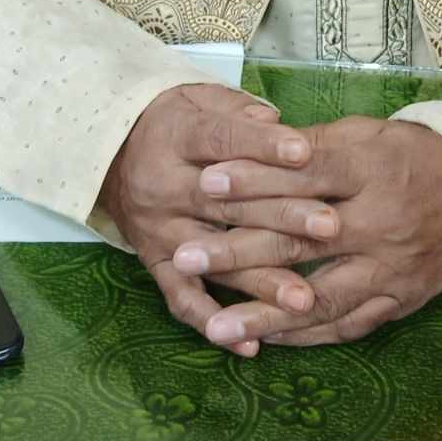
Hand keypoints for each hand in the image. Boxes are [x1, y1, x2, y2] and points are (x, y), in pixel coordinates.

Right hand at [99, 84, 341, 356]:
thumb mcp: (199, 97)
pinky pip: (182, 299)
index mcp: (178, 137)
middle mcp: (164, 186)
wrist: (111, 152)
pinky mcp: (153, 264)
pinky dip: (214, 322)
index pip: (224, 139)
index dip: (264, 146)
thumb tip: (275, 121)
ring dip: (260, 282)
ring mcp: (159, 230)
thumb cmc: (175, 123)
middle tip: (330, 227)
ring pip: (213, 258)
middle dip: (282, 216)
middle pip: (228, 203)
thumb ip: (238, 109)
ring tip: (304, 299)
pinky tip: (251, 343)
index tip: (306, 153)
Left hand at [175, 116, 441, 346]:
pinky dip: (304, 335)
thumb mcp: (371, 133)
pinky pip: (347, 326)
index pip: (303, 175)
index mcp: (372, 170)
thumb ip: (316, 147)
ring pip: (321, 297)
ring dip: (263, 314)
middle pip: (301, 241)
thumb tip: (255, 152)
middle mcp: (381, 223)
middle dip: (238, 251)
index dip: (253, 178)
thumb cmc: (417, 155)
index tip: (205, 182)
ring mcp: (391, 269)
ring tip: (214, 327)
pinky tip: (263, 339)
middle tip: (185, 255)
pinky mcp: (400, 301)